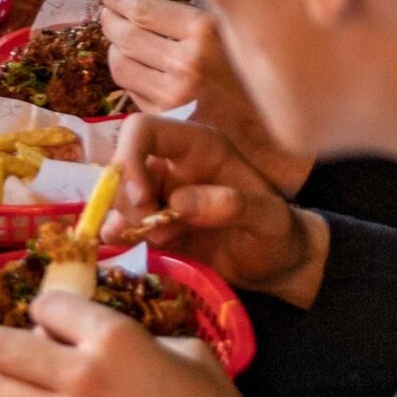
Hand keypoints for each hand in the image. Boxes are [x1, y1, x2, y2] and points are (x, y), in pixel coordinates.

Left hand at [0, 291, 289, 396]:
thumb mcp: (180, 347)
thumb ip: (127, 335)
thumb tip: (84, 337)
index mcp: (110, 334)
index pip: (42, 305)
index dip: (48, 317)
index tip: (53, 332)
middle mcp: (80, 373)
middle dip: (6, 350)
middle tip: (23, 364)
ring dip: (10, 393)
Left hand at [98, 0, 311, 192]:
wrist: (273, 132)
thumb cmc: (255, 77)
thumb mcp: (232, 33)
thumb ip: (195, 16)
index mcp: (204, 31)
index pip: (141, 10)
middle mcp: (186, 62)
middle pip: (124, 35)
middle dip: (109, 21)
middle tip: (107, 14)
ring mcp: (173, 94)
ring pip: (120, 65)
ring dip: (115, 50)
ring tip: (120, 42)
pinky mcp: (165, 119)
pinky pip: (132, 91)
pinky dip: (130, 78)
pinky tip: (139, 70)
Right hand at [114, 115, 328, 306]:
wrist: (279, 266)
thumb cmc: (279, 234)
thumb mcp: (271, 220)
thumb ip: (233, 205)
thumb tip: (177, 204)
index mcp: (198, 146)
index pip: (143, 130)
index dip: (129, 158)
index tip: (140, 200)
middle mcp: (171, 166)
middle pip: (120, 169)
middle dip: (127, 204)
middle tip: (155, 234)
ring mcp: (159, 196)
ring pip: (117, 201)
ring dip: (127, 225)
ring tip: (163, 245)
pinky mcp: (153, 225)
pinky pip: (120, 226)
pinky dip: (121, 240)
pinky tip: (138, 250)